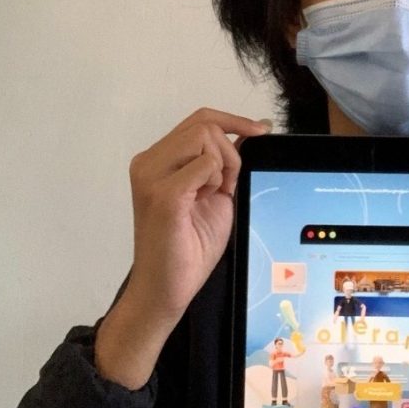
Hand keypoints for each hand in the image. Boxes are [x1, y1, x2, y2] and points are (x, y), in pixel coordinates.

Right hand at [96, 108, 268, 387]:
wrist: (166, 288)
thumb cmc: (189, 248)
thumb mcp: (216, 194)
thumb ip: (225, 163)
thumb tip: (252, 131)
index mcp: (156, 160)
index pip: (198, 120)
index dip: (233, 120)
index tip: (260, 130)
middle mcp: (148, 163)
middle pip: (203, 125)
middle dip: (229, 151)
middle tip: (227, 186)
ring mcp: (151, 177)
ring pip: (204, 138)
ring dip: (223, 165)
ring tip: (213, 195)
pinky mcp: (163, 194)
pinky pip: (205, 164)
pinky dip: (217, 180)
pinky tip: (208, 201)